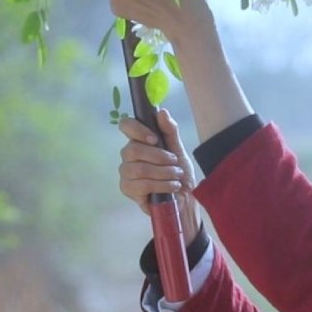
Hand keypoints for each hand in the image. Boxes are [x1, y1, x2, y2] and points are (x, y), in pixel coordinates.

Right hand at [118, 110, 201, 247]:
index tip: (154, 139)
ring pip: (139, 169)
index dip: (137, 129)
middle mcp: (128, 156)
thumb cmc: (179, 174)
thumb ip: (170, 131)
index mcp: (139, 141)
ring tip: (177, 176)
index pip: (126, 126)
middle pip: (133, 150)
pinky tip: (172, 187)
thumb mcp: (179, 150)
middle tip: (175, 163)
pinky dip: (161, 185)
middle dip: (159, 156)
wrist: (185, 199)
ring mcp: (126, 174)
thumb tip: (161, 112)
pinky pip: (142, 185)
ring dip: (163, 172)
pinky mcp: (128, 190)